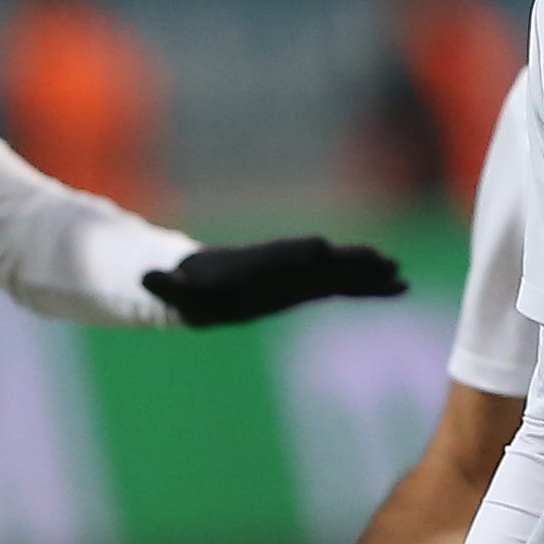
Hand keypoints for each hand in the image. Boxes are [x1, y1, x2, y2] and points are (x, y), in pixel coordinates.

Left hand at [145, 236, 408, 327]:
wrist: (201, 281)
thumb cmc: (187, 291)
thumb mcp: (173, 292)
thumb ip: (163, 285)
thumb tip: (144, 278)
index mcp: (259, 267)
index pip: (283, 258)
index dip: (300, 256)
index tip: (322, 251)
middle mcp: (285, 266)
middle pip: (323, 262)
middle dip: (350, 263)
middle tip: (382, 262)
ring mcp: (301, 275)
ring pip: (341, 273)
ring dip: (368, 274)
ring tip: (399, 276)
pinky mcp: (310, 286)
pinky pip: (344, 286)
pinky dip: (369, 286)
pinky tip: (396, 287)